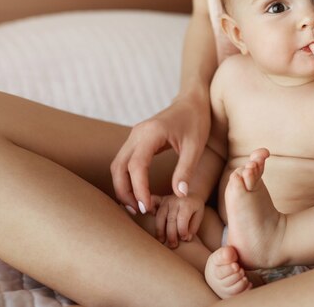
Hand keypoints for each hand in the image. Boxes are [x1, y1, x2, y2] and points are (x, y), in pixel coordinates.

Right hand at [110, 92, 210, 214]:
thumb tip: (179, 195)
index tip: (147, 206)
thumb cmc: (196, 121)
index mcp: (151, 133)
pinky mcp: (136, 140)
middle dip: (125, 191)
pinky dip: (126, 178)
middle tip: (140, 211)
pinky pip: (124, 161)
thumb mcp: (196, 146)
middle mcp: (137, 133)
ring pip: (118, 165)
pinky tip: (137, 193)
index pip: (136, 165)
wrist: (192, 101)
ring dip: (123, 187)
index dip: (139, 189)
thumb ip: (186, 170)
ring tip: (138, 206)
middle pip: (119, 167)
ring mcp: (134, 135)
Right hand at [151, 194, 204, 247]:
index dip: (182, 230)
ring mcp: (166, 200)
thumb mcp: (199, 215)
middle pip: (170, 219)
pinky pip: (152, 203)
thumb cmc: (195, 207)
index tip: (184, 239)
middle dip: (171, 234)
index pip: (183, 219)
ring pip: (160, 216)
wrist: (191, 192)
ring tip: (161, 241)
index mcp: (187, 204)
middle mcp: (175, 201)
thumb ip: (194, 227)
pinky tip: (149, 217)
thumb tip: (187, 238)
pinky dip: (149, 209)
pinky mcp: (159, 200)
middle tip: (172, 246)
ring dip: (159, 230)